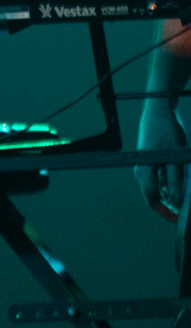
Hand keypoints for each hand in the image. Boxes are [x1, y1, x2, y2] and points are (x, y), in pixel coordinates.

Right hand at [135, 100, 187, 221]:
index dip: (167, 212)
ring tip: (187, 183)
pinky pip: (162, 177)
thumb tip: (176, 202)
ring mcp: (146, 166)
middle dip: (174, 201)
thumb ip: (175, 182)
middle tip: (189, 201)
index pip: (153, 201)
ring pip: (161, 186)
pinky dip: (173, 180)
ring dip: (174, 190)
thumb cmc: (166, 132)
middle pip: (157, 195)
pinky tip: (183, 175)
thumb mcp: (175, 158)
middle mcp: (142, 171)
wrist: (159, 110)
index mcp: (144, 173)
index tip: (182, 218)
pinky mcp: (152, 161)